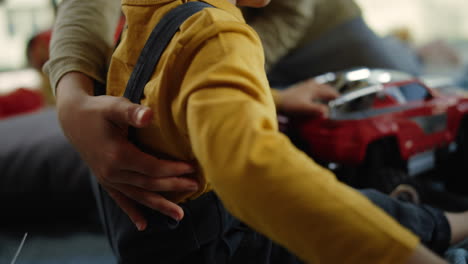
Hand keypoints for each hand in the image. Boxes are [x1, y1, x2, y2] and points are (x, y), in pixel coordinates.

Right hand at [55, 72, 198, 230]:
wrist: (73, 118)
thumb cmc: (98, 109)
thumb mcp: (114, 106)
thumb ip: (132, 112)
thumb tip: (149, 115)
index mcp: (117, 155)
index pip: (152, 168)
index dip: (173, 170)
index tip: (192, 168)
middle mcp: (112, 172)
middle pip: (149, 184)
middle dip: (174, 186)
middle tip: (195, 185)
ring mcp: (107, 179)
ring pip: (138, 196)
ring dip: (159, 206)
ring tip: (180, 216)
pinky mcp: (105, 181)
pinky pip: (121, 200)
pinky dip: (132, 212)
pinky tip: (143, 225)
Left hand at [276, 78, 338, 116]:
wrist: (277, 100)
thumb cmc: (291, 104)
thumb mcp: (305, 108)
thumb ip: (317, 110)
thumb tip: (327, 113)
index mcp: (313, 90)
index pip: (328, 92)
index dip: (335, 96)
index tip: (341, 99)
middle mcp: (310, 86)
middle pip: (324, 87)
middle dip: (331, 91)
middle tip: (336, 96)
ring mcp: (304, 86)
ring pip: (318, 85)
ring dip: (324, 88)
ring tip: (327, 91)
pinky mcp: (298, 88)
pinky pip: (311, 85)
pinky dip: (316, 87)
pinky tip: (313, 89)